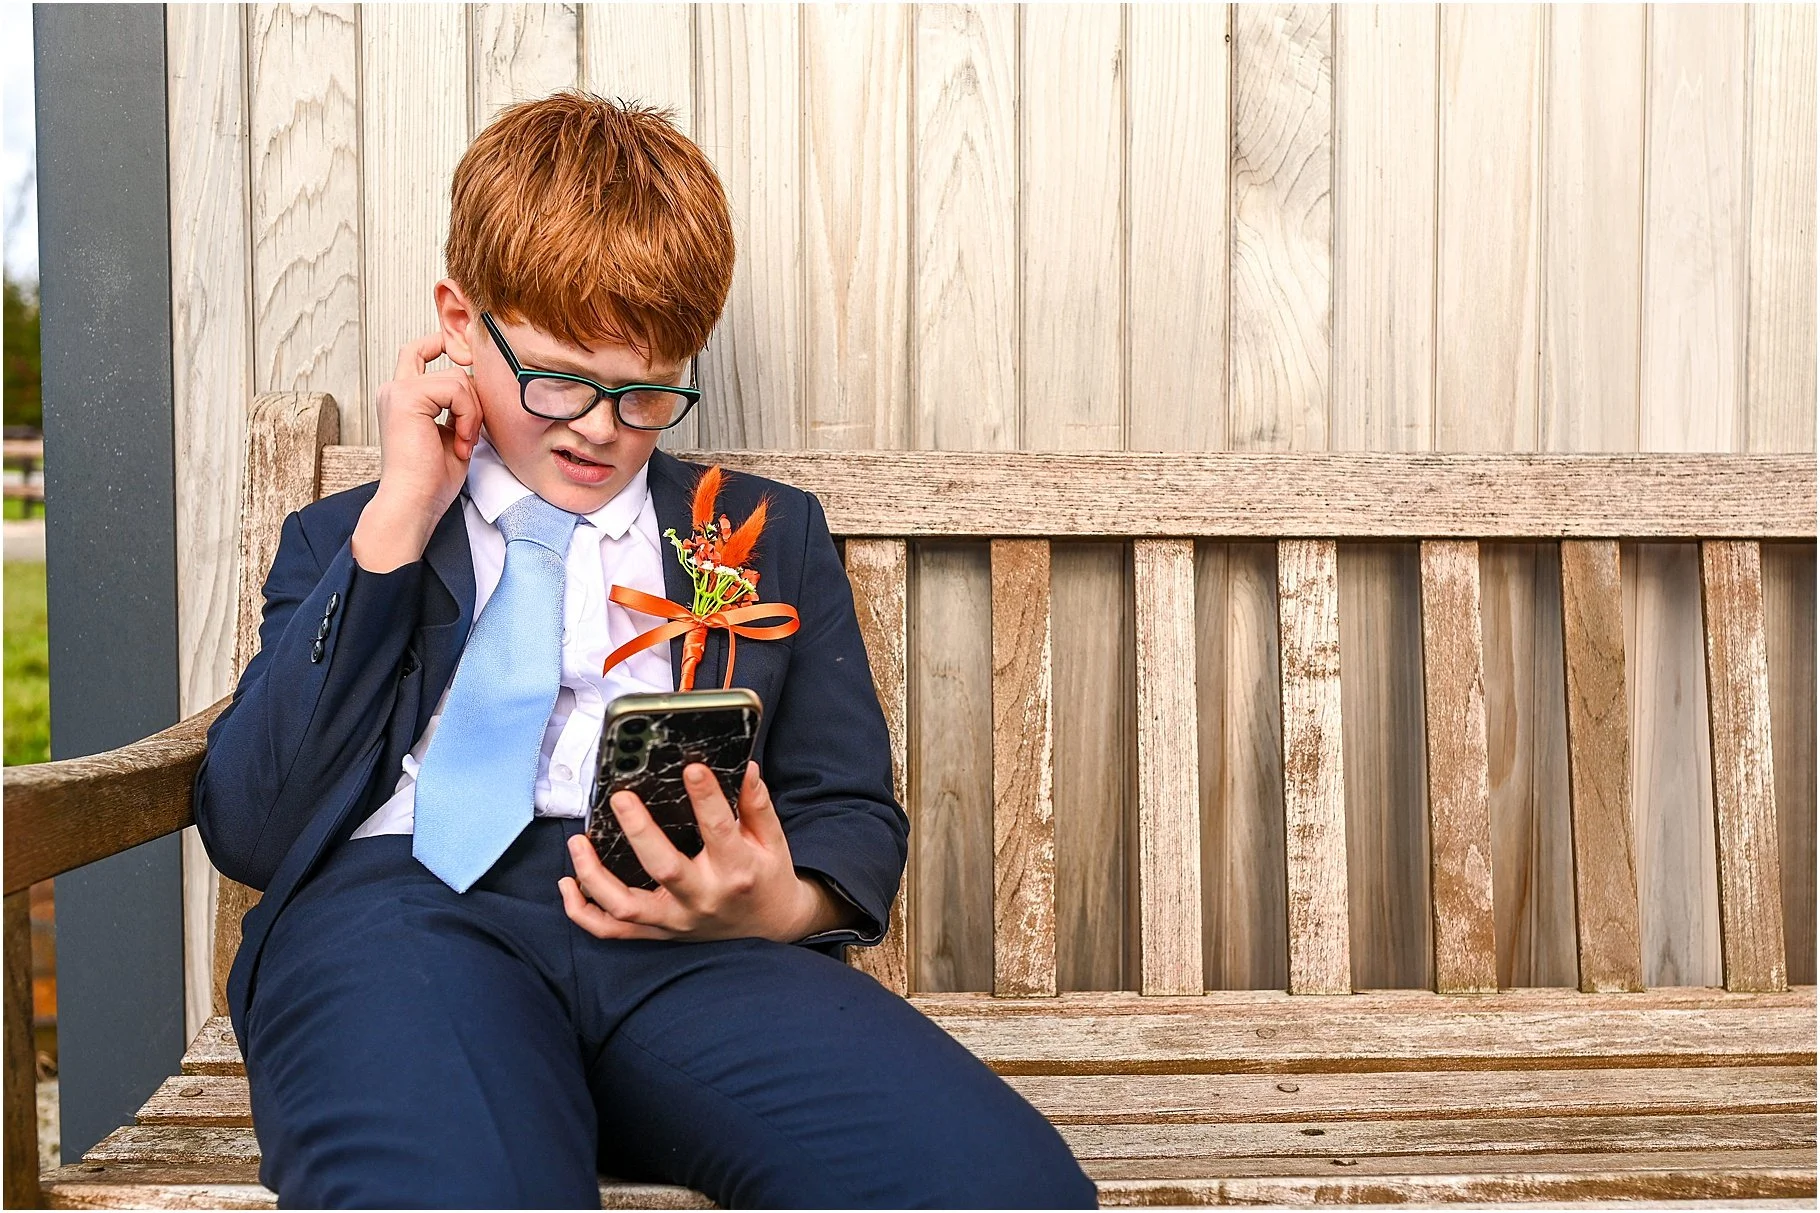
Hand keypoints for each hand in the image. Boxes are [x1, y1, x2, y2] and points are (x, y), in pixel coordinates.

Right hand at [352, 331, 485, 571]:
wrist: (415, 502)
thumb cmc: (431, 479)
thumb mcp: (451, 433)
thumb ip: (458, 406)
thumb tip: (479, 384)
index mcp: (402, 398)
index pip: (420, 352)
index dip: (443, 346)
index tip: (467, 360)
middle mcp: (395, 390)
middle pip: (448, 363)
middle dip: (473, 398)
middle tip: (470, 433)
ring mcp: (398, 391)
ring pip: (458, 378)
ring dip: (473, 413)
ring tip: (464, 442)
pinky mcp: (406, 397)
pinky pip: (456, 389)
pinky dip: (468, 416)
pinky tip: (460, 441)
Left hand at [559, 762, 852, 942]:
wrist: (770, 925)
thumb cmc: (766, 876)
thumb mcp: (772, 839)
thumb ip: (756, 804)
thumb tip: (744, 767)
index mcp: (736, 870)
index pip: (719, 829)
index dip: (706, 797)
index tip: (692, 768)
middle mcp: (703, 898)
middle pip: (664, 869)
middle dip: (639, 832)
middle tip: (620, 798)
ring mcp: (676, 920)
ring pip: (626, 906)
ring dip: (594, 876)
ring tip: (577, 842)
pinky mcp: (659, 931)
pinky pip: (612, 930)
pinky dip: (583, 912)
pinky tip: (568, 883)